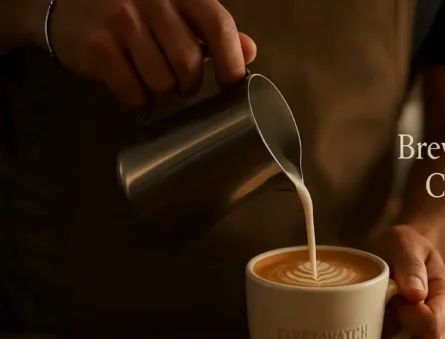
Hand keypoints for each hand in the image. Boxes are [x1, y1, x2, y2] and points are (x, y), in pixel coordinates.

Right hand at [47, 0, 256, 105]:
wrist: (69, 4)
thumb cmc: (135, 10)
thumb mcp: (176, 9)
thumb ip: (212, 29)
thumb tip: (250, 52)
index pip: (218, 25)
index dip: (231, 61)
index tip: (231, 84)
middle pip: (189, 62)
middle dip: (189, 84)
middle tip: (181, 84)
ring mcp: (120, 19)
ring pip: (161, 81)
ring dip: (162, 92)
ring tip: (153, 80)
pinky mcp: (96, 45)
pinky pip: (132, 91)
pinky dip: (137, 99)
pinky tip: (132, 85)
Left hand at [370, 225, 444, 338]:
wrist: (400, 255)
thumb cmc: (403, 247)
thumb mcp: (405, 242)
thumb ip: (411, 264)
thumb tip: (415, 294)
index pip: (432, 326)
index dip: (407, 317)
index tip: (393, 297)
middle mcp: (443, 328)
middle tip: (376, 317)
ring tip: (371, 323)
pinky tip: (367, 334)